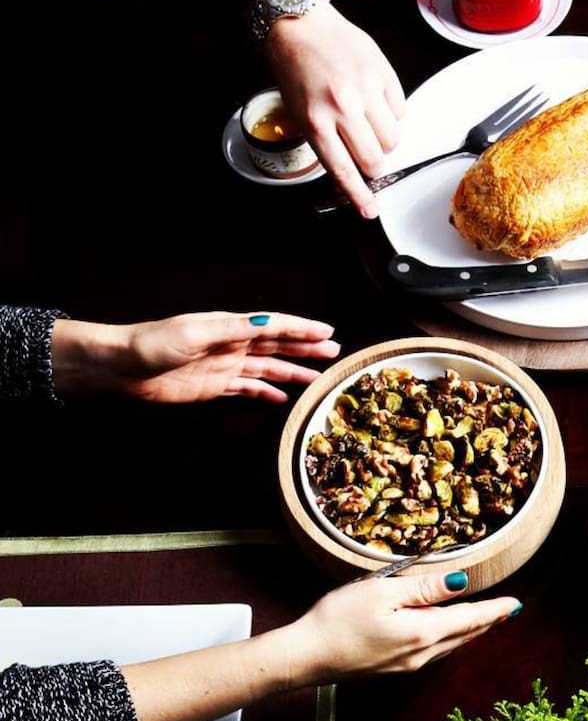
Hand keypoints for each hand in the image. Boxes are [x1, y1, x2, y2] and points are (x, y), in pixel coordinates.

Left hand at [51, 311, 338, 402]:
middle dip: (305, 348)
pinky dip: (266, 391)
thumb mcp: (197, 332)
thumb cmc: (154, 344)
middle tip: (333, 352)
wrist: (120, 367)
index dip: (301, 328)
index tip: (327, 332)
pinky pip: (247, 388)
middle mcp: (232, 344)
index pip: (274, 326)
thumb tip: (271, 323)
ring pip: (267, 368)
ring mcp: (224, 366)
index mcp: (230, 326)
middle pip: (276, 346)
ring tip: (317, 376)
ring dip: (292, 370)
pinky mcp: (214, 386)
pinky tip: (281, 397)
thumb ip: (236, 328)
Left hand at [264, 0, 405, 219]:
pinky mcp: (382, 73)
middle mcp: (342, 108)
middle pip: (374, 158)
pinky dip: (390, 114)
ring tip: (368, 124)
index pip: (343, 170)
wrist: (300, 22)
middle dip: (373, 165)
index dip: (359, 195)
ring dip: (383, 140)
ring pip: (392, 138)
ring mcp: (365, 90)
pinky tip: (373, 102)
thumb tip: (347, 169)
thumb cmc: (294, 65)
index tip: (369, 209)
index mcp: (315, 120)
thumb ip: (324, 140)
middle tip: (365, 157)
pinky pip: (399, 110)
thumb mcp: (299, 111)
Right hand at [277, 571, 519, 685]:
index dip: (495, 610)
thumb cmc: (339, 619)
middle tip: (508, 609)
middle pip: (464, 635)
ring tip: (485, 618)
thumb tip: (462, 583)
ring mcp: (406, 666)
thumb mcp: (383, 592)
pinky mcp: (392, 668)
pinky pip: (433, 651)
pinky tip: (447, 631)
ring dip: (470, 630)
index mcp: (422, 633)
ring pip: (450, 645)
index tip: (517, 604)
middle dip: (488, 621)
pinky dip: (449, 637)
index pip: (469, 619)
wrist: (305, 657)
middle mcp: (420, 655)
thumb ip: (424, 588)